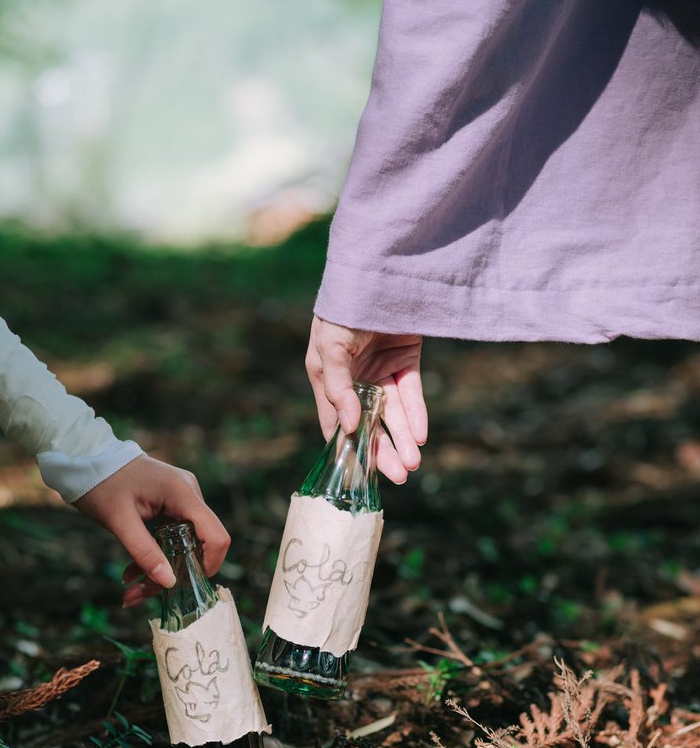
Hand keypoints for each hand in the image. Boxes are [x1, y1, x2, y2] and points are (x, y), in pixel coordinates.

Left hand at [74, 455, 230, 607]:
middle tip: (140, 594)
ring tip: (131, 588)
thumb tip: (169, 583)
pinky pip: (173, 537)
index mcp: (182, 493)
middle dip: (174, 574)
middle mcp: (189, 494)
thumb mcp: (119, 522)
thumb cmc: (101, 484)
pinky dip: (156, 556)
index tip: (185, 585)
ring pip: (184, 545)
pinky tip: (132, 572)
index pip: (216, 536)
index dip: (209, 564)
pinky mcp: (171, 504)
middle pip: (198, 545)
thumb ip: (145, 552)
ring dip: (160, 569)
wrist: (87, 460)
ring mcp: (181, 498)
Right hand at [305, 315, 426, 482]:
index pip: (335, 424)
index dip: (346, 450)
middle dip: (383, 452)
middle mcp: (354, 379)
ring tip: (412, 464)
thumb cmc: (343, 307)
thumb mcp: (330, 346)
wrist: (380, 269)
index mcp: (327, 379)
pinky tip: (419, 435)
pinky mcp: (406, 358)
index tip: (358, 478)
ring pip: (393, 413)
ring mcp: (381, 369)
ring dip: (402, 439)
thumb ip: (337, 388)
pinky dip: (416, 413)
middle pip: (369, 423)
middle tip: (398, 477)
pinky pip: (411, 392)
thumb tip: (347, 428)